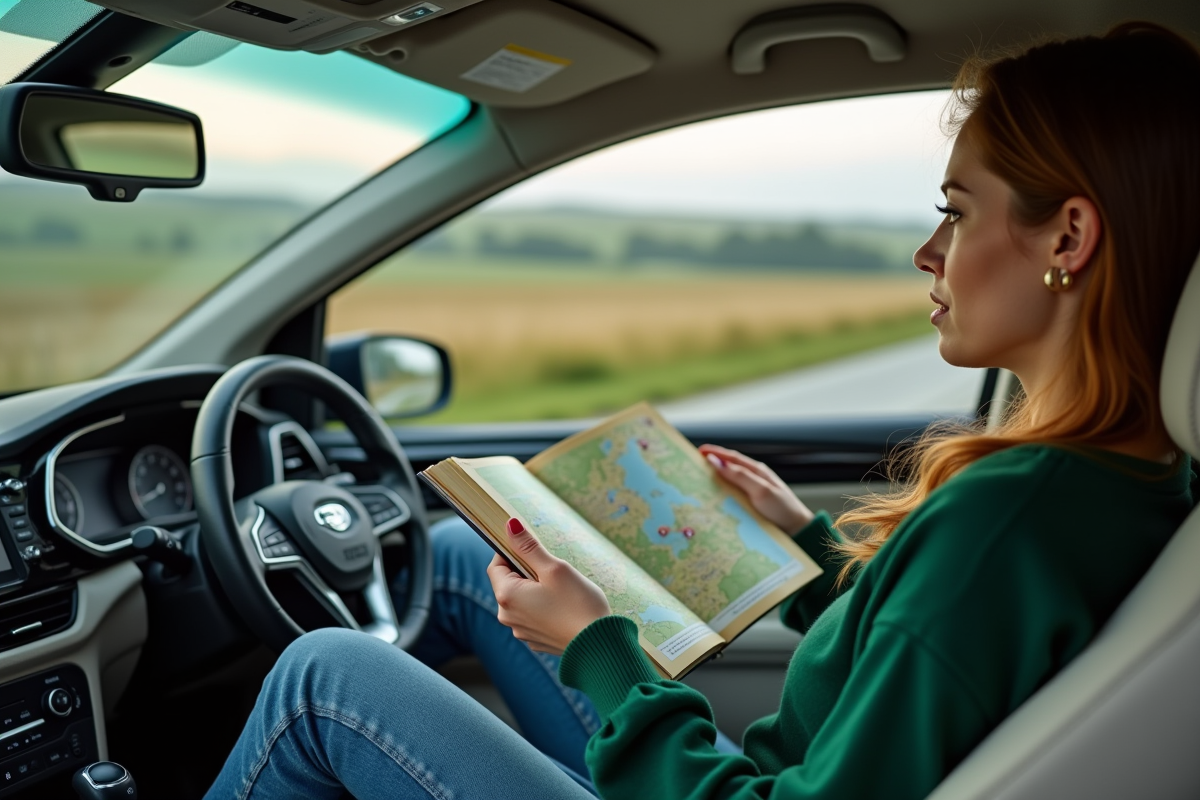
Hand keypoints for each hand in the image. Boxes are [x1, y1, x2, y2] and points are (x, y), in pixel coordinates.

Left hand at [487, 518, 611, 654]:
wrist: (598, 645)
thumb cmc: (578, 604)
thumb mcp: (554, 568)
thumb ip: (529, 547)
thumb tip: (510, 525)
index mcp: (507, 596)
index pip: (496, 565)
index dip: (511, 552)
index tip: (531, 547)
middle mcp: (508, 616)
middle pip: (508, 583)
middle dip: (526, 571)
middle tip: (553, 570)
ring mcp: (521, 631)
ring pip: (521, 599)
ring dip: (535, 589)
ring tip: (562, 590)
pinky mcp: (536, 640)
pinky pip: (532, 616)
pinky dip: (543, 607)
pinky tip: (564, 607)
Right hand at [699, 444, 813, 535]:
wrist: (798, 532)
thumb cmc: (782, 509)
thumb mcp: (761, 490)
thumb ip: (739, 476)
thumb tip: (715, 462)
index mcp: (757, 472)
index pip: (732, 457)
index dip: (714, 452)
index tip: (697, 451)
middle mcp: (753, 481)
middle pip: (728, 469)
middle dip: (710, 466)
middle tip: (691, 466)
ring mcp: (752, 494)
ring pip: (728, 484)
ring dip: (713, 482)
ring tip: (696, 484)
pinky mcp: (750, 508)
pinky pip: (731, 498)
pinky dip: (719, 496)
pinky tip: (711, 502)